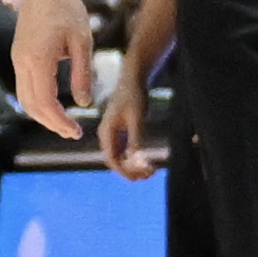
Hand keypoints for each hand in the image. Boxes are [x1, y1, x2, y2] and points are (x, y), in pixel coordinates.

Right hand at [14, 0, 97, 137]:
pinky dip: (37, 101)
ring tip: (63, 123)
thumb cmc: (67, 10)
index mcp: (38, 60)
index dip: (60, 121)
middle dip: (50, 123)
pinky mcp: (18, 56)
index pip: (45, 102)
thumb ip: (83, 74)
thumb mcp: (83, 42)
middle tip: (72, 133)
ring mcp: (17, 59)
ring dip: (41, 115)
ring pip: (23, 98)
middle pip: (30, 105)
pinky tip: (53, 105)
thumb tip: (84, 103)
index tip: (76, 132)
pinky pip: (23, 87)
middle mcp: (22, 62)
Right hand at [97, 50, 156, 177]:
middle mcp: (106, 135)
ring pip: (119, 157)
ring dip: (133, 166)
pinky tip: (147, 159)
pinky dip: (134, 158)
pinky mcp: (120, 131)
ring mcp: (112, 134)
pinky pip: (123, 150)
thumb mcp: (137, 118)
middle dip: (130, 171)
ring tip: (151, 170)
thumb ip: (135, 138)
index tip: (141, 176)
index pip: (112, 160)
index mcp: (106, 132)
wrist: (132, 79)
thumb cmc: (134, 96)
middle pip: (114, 161)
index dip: (125, 171)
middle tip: (150, 174)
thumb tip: (136, 158)